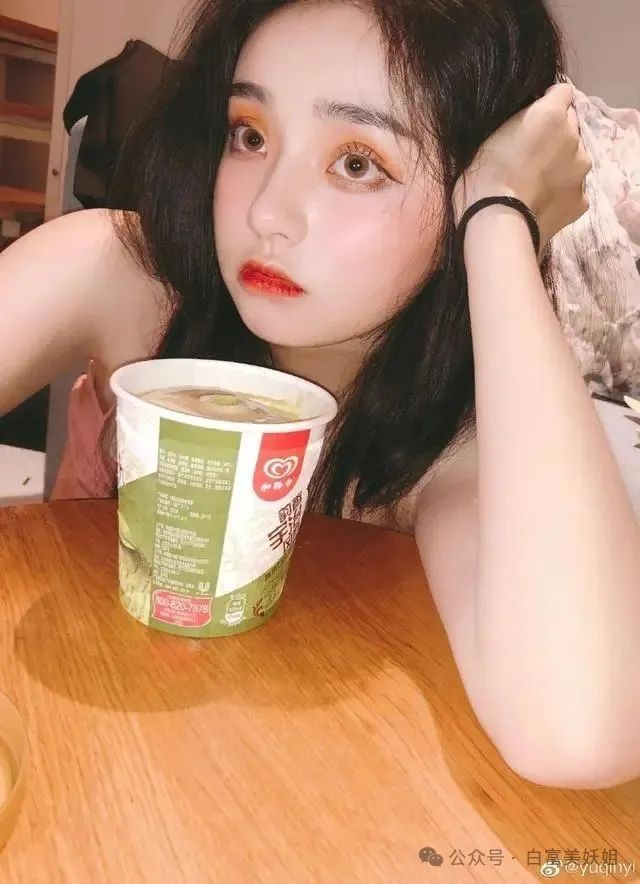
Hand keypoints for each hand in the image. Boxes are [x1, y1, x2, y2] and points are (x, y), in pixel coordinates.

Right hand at [452, 83, 591, 249]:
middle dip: (556, 135)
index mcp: (551, 114)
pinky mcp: (581, 201)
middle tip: (531, 155)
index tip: (533, 118)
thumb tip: (530, 120)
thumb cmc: (482, 175)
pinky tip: (543, 203)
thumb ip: (520, 119)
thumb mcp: (492, 133)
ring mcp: (581, 171)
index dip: (547, 104)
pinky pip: (573, 189)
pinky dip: (562, 193)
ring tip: (537, 183)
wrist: (496, 223)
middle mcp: (574, 137)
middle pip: (571, 127)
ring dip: (561, 164)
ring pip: (575, 159)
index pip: (562, 93)